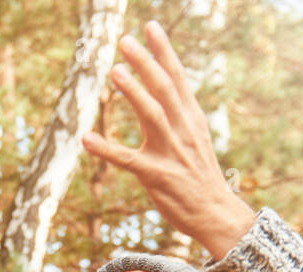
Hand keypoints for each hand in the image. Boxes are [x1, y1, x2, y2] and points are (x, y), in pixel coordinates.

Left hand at [80, 20, 254, 260]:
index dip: (164, 51)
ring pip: (153, 116)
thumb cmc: (200, 177)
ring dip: (134, 93)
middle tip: (125, 41)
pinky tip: (86, 139)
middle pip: (165, 89)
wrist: (216, 214)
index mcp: (192, 120)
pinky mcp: (157, 177)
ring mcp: (171, 153)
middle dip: (146, 63)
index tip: (150, 26)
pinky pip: (128, 160)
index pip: (178, 78)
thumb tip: (169, 89)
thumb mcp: (196, 139)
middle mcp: (183, 131)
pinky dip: (106, 149)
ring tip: (116, 72)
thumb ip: (181, 114)